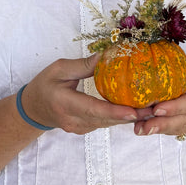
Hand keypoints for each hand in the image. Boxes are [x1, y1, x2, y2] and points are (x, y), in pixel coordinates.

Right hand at [22, 55, 144, 133]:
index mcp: (64, 104)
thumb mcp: (59, 69)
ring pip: (107, 123)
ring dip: (128, 118)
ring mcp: (79, 127)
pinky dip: (119, 117)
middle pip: (105, 120)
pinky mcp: (84, 129)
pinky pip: (104, 123)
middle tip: (153, 109)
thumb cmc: (44, 85)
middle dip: (130, 116)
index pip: (93, 110)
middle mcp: (73, 120)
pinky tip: (135, 110)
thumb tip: (106, 55)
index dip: (115, 111)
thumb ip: (82, 65)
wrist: (33, 109)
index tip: (134, 111)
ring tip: (150, 110)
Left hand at [133, 60, 185, 138]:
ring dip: (158, 130)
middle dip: (162, 124)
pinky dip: (161, 131)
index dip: (176, 107)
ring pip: (179, 129)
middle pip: (184, 121)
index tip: (158, 109)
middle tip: (143, 125)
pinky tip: (145, 128)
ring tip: (139, 128)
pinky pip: (177, 132)